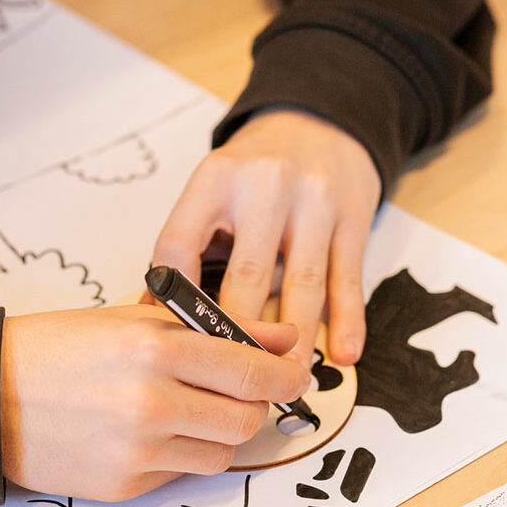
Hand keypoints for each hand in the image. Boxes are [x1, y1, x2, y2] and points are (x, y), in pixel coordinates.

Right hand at [0, 304, 308, 500]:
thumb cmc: (55, 349)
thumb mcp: (133, 319)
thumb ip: (213, 329)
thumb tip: (281, 338)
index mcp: (154, 347)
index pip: (252, 370)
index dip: (285, 374)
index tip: (295, 372)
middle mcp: (151, 401)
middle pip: (247, 418)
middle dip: (254, 406)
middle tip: (240, 393)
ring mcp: (138, 449)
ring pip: (221, 453)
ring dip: (217, 434)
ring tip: (183, 411)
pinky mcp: (125, 486)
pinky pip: (181, 475)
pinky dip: (178, 455)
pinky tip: (146, 433)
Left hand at [152, 108, 378, 365]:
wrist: (321, 118)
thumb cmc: (256, 169)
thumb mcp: (213, 188)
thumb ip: (191, 244)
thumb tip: (153, 315)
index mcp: (214, 179)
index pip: (179, 247)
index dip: (172, 303)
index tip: (176, 345)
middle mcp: (263, 186)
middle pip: (246, 277)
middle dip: (239, 339)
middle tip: (233, 387)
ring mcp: (313, 201)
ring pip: (301, 285)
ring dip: (294, 343)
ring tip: (284, 383)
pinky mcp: (353, 216)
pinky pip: (347, 277)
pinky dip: (347, 320)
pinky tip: (343, 354)